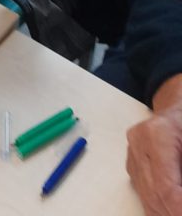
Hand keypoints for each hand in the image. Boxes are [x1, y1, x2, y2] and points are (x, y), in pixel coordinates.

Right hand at [127, 76, 181, 215]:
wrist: (177, 103)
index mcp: (157, 133)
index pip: (166, 186)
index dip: (178, 207)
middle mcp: (139, 143)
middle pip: (154, 195)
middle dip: (172, 211)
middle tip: (181, 213)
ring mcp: (132, 153)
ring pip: (147, 198)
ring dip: (165, 211)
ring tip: (177, 210)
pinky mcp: (132, 162)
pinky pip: (144, 194)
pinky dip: (160, 207)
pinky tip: (171, 209)